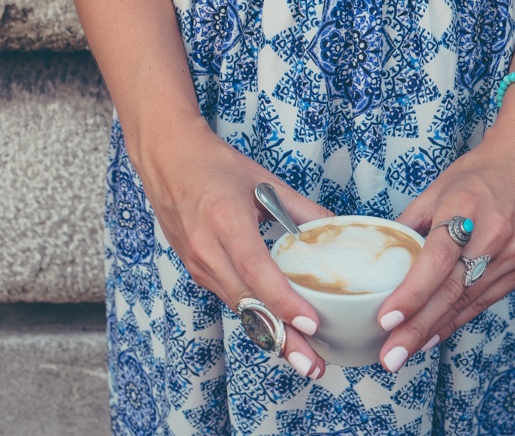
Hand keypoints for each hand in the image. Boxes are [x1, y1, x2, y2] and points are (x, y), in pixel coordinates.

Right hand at [135, 118, 332, 378]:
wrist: (166, 160)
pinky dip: (255, 319)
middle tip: (314, 365)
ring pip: (239, 309)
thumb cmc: (215, 166)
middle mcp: (207, 250)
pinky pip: (230, 300)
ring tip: (303, 358)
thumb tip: (337, 230)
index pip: (256, 270)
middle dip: (283, 339)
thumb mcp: (264, 181)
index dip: (283, 301)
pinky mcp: (197, 271)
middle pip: (248, 304)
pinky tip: (279, 332)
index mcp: (226, 221)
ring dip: (270, 336)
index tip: (311, 324)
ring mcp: (198, 264)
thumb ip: (302, 210)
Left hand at [376, 123, 514, 371]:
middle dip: (417, 329)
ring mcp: (513, 257)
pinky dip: (457, 320)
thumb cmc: (482, 171)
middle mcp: (494, 237)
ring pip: (467, 303)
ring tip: (403, 353)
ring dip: (433, 331)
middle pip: (451, 292)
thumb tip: (384, 255)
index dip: (411, 294)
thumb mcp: (438, 187)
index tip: (386, 321)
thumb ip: (411, 223)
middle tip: (389, 357)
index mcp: (467, 210)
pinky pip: (484, 301)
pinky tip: (435, 335)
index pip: (436, 261)